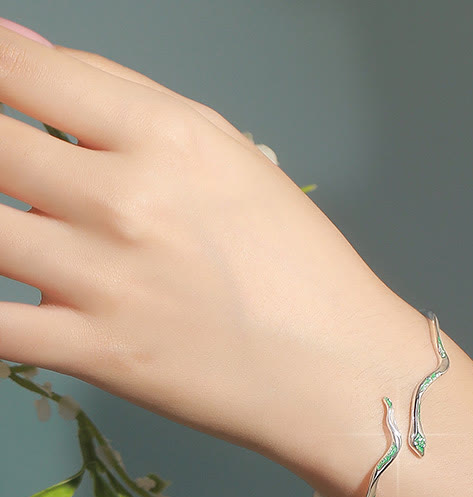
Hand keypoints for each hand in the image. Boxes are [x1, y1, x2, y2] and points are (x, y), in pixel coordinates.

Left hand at [0, 25, 421, 480]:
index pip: (25, 71)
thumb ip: (129, 103)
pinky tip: (10, 299)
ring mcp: (105, 280)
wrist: (340, 368)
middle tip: (7, 170)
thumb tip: (29, 54)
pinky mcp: (98, 353)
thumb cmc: (303, 267)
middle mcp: (127, 198)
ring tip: (28, 235)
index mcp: (169, 137)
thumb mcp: (234, 160)